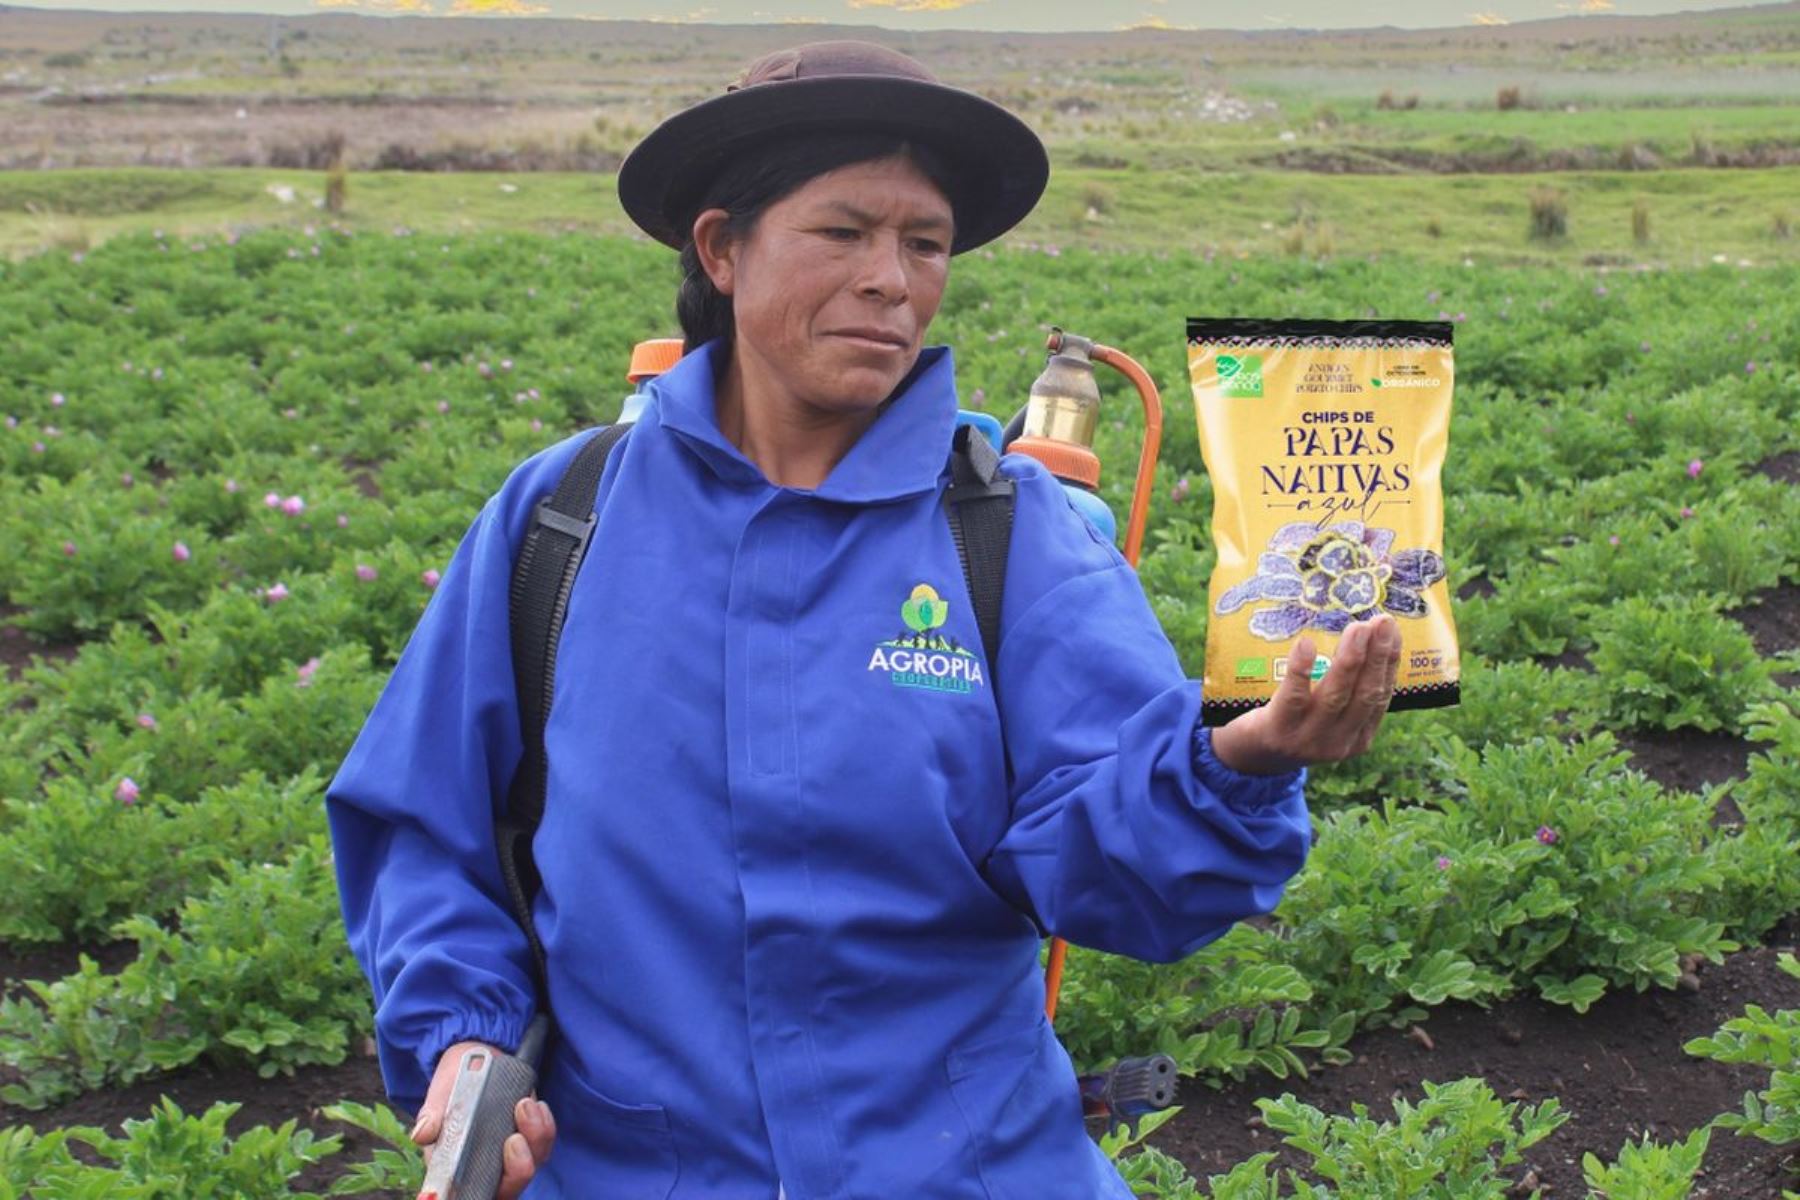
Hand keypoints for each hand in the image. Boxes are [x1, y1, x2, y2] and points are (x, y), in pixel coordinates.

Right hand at [411, 1039, 555, 1199]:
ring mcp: (509, 1152)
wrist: (480, 1056)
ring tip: (525, 1106)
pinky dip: (544, 1126)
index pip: (470, 1192)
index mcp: (456, 1163)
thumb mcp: (442, 1090)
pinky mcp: (529, 1136)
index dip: (480, 1192)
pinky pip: (544, 1142)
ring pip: (530, 1164)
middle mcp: (484, 1164)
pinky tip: (537, 1106)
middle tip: (514, 1139)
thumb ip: (433, 1113)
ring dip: (533, 1140)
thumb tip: (422, 1133)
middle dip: (516, 1169)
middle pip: (507, 1187)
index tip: (488, 1176)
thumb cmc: (455, 1079)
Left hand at [1211, 613, 1402, 775]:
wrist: (1251, 755)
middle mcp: (1339, 742)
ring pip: (1335, 696)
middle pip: (1365, 695)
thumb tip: (1366, 635)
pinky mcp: (1279, 731)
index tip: (1393, 630)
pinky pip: (1293, 697)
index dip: (1389, 661)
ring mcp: (1309, 739)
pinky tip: (1305, 644)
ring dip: (1350, 659)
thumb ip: (1347, 689)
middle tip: (1382, 621)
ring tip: (1357, 628)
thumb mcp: (1328, 715)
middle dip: (1377, 656)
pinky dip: (1301, 669)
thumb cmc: (1294, 722)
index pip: (1382, 696)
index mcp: (1359, 737)